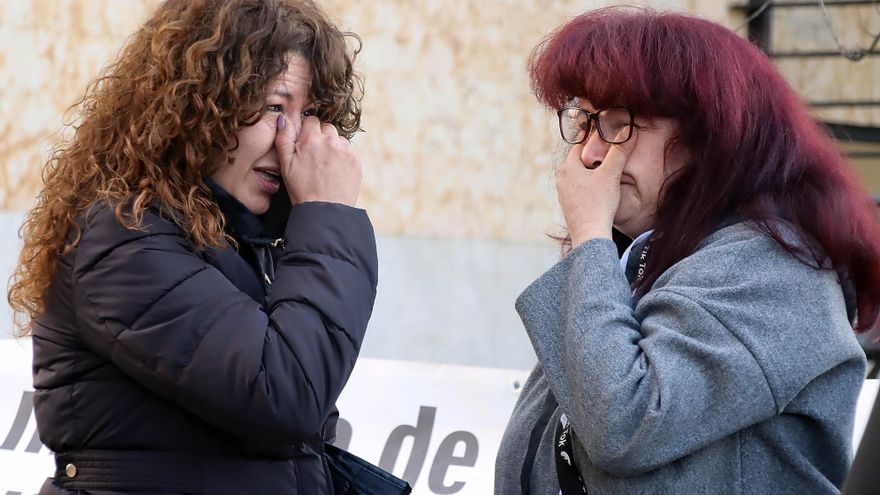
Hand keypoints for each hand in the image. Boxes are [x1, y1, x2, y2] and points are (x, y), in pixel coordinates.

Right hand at [275, 115, 361, 206]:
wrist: (325, 211)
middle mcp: (331, 141)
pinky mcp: (356, 161)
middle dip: (321, 137)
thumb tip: (283, 118)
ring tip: (325, 166)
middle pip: (327, 128)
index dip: (307, 131)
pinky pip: (349, 152)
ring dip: (333, 147)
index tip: (306, 143)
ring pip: (339, 139)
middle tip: (315, 156)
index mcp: (311, 139)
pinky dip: (343, 158)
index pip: (312, 121)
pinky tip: (335, 171)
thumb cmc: (302, 189)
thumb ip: (283, 138)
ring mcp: (346, 151)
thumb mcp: (285, 164)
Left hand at [556, 130, 637, 246]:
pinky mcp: (569, 206)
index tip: (607, 139)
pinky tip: (601, 191)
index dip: (594, 141)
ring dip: (592, 173)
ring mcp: (563, 194)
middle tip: (610, 155)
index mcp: (568, 167)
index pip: (580, 146)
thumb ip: (619, 152)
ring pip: (580, 176)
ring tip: (607, 173)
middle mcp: (562, 179)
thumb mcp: (611, 174)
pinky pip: (580, 190)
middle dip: (594, 158)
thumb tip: (629, 131)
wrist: (590, 234)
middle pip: (580, 161)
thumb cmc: (598, 203)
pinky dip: (590, 187)